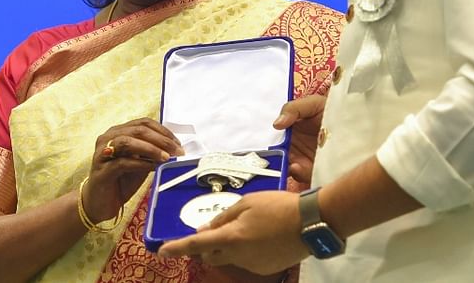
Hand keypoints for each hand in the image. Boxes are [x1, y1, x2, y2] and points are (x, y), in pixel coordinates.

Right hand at [83, 118, 183, 222]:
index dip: (162, 131)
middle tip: (176, 150)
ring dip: (151, 148)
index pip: (143, 124)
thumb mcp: (140, 164)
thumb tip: (172, 149)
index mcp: (118, 132)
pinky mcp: (101, 170)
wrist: (99, 203)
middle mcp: (108, 138)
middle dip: (160, 139)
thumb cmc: (119, 181)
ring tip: (165, 157)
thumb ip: (151, 154)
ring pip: (128, 142)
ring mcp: (103, 153)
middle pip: (137, 130)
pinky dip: (141, 163)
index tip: (177, 143)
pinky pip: (123, 162)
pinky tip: (153, 167)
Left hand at [157, 189, 305, 273]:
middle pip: (209, 255)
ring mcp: (252, 265)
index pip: (195, 244)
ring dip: (227, 247)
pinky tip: (260, 237)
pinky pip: (245, 261)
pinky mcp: (264, 270)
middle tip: (214, 230)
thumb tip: (204, 231)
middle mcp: (238, 256)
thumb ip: (222, 217)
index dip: (176, 248)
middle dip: (205, 246)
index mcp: (231, 237)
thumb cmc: (277, 206)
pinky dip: (244, 251)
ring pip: (228, 258)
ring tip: (247, 227)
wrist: (311, 223)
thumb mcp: (246, 203)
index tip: (161, 251)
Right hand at [271, 95, 325, 184]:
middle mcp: (296, 149)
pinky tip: (299, 167)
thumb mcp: (313, 104)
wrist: (360, 121)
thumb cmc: (333, 110)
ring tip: (292, 164)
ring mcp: (306, 162)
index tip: (269, 147)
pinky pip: (304, 177)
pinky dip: (300, 174)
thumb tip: (276, 124)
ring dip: (287, 169)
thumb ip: (292, 109)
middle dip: (276, 161)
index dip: (269, 146)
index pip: (275, 142)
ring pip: (289, 170)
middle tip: (277, 159)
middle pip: (279, 159)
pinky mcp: (318, 171)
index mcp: (291, 133)